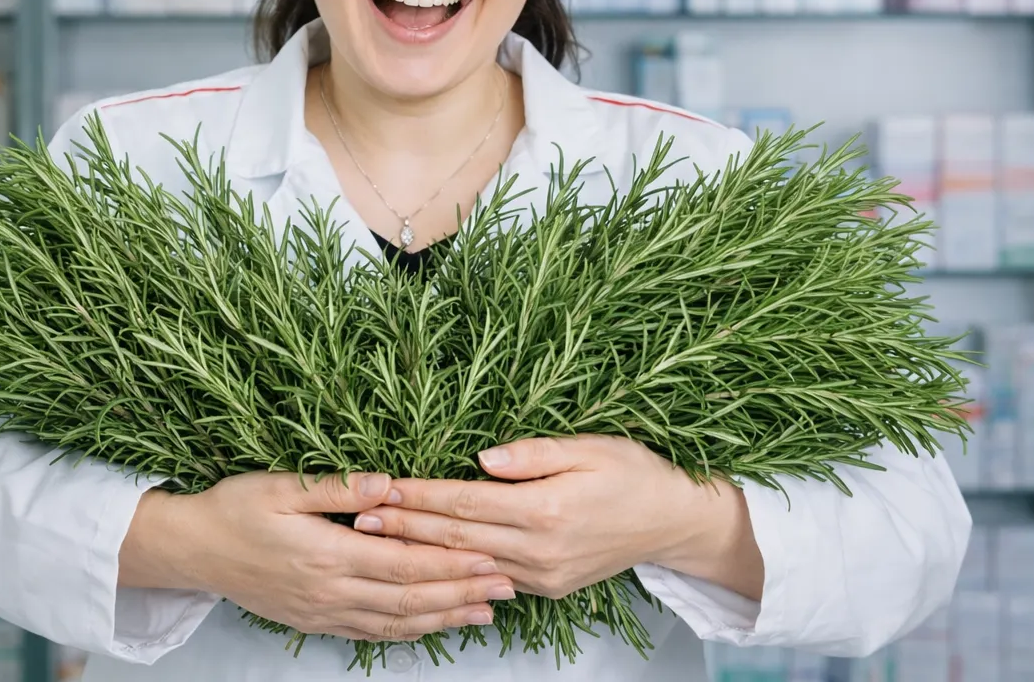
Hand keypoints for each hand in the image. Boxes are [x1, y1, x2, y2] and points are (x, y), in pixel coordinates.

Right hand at [119, 471, 517, 642]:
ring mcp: (324, 612)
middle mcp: (331, 591)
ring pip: (396, 623)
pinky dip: (409, 632)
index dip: (451, 564)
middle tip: (507, 587)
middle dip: (462, 594)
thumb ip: (338, 487)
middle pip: (410, 599)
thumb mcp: (282, 487)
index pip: (404, 564)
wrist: (194, 548)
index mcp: (327, 554)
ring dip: (444, 618)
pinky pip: (372, 633)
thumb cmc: (235, 509)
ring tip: (485, 612)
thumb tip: (388, 482)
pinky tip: (432, 627)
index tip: (490, 557)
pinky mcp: (316, 620)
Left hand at [354, 436, 764, 601]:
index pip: (464, 501)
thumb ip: (532, 454)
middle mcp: (539, 549)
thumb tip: (481, 459)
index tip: (382, 486)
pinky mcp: (548, 586)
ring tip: (379, 541)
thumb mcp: (589, 446)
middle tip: (360, 516)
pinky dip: (456, 569)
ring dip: (422, 552)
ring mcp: (542, 574)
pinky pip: (492, 578)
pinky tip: (427, 562)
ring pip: (468, 563)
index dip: (420, 494)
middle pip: (456, 536)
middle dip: (405, 526)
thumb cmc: (634, 472)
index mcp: (545, 509)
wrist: (673, 521)